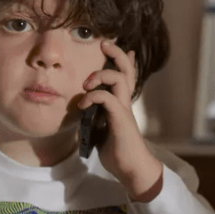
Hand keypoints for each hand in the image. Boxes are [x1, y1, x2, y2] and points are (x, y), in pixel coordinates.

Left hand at [77, 41, 162, 201]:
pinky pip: (108, 98)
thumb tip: (83, 109)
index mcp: (122, 103)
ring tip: (86, 85)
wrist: (131, 169)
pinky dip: (93, 97)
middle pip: (127, 69)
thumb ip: (95, 115)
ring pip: (119, 78)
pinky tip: (83, 105)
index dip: (121, 58)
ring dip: (101, 75)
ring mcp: (124, 109)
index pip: (125, 74)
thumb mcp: (101, 128)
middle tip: (104, 44)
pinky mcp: (121, 120)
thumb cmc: (116, 151)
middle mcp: (125, 102)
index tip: (109, 46)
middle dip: (116, 53)